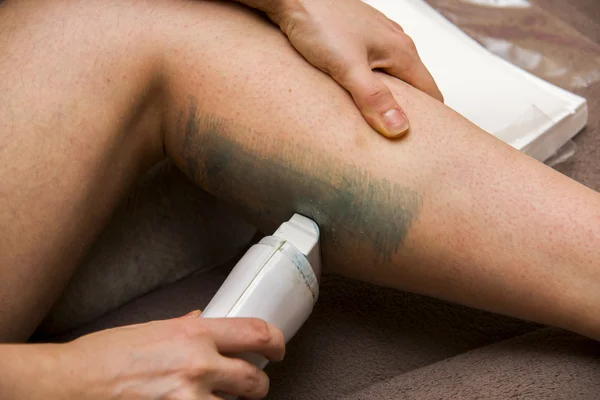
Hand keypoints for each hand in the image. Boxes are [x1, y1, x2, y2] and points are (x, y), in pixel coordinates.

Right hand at [40, 311, 284, 398]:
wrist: (71, 383)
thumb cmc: (105, 355)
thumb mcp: (151, 330)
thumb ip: (184, 327)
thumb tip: (202, 319)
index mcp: (194, 333)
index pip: (257, 333)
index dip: (277, 342)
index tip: (278, 350)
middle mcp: (198, 364)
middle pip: (255, 379)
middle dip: (258, 385)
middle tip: (251, 385)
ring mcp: (189, 399)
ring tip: (217, 399)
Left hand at [267, 0, 443, 137]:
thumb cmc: (317, 23)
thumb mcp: (346, 67)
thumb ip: (373, 98)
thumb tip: (400, 129)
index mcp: (401, 51)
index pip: (431, 93)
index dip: (431, 121)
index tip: (421, 144)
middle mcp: (395, 41)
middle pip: (414, 86)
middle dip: (408, 112)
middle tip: (394, 140)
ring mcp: (377, 37)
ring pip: (394, 75)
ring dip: (387, 98)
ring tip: (374, 122)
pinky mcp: (358, 36)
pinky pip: (375, 66)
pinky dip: (371, 84)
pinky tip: (354, 95)